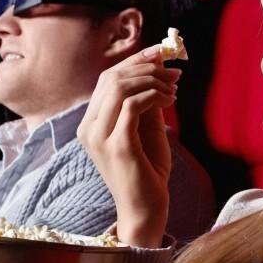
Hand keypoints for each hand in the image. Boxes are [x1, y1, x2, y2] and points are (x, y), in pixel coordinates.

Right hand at [76, 43, 179, 246]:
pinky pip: (132, 105)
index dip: (134, 61)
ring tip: (173, 89)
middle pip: (112, 78)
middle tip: (173, 71)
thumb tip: (159, 68)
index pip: (107, 79)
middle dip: (145, 66)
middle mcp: (88, 128)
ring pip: (120, 88)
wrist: (146, 208)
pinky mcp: (117, 146)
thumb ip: (147, 100)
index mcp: (91, 123)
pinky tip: (169, 101)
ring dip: (152, 81)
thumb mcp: (147, 128)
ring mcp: (99, 137)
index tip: (161, 54)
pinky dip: (153, 96)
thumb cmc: (147, 170)